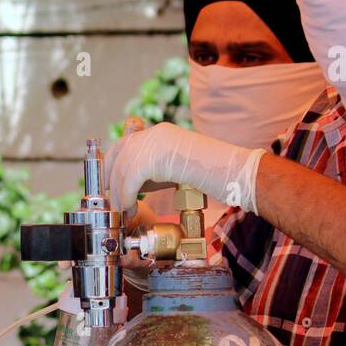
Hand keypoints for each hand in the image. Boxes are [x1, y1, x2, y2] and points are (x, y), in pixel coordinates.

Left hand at [106, 121, 265, 216]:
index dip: (112, 166)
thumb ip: (153, 171)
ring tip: (123, 212)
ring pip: (122, 169)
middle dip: (110, 179)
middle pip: (118, 154)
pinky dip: (125, 196)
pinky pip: (130, 179)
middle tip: (112, 202)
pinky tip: (130, 209)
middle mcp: (155, 133)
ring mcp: (156, 142)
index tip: (109, 185)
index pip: (123, 145)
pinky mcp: (157, 156)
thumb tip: (129, 184)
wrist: (236, 172)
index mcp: (159, 133)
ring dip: (118, 194)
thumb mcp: (175, 168)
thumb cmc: (212, 175)